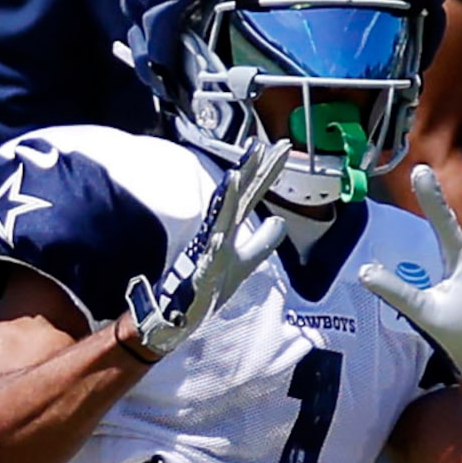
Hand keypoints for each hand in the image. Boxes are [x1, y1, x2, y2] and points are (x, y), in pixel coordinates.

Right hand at [121, 139, 290, 359]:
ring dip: (228, 197)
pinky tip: (219, 237)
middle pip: (238, 198)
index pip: (251, 194)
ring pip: (220, 220)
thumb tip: (280, 220)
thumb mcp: (245, 263)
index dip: (267, 171)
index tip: (281, 146)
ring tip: (237, 173)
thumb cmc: (210, 286)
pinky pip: (209, 255)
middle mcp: (219, 232)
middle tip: (263, 146)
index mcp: (230, 228)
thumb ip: (263, 242)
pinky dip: (214, 244)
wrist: (180, 317)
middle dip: (250, 172)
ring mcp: (208, 250)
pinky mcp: (200, 272)